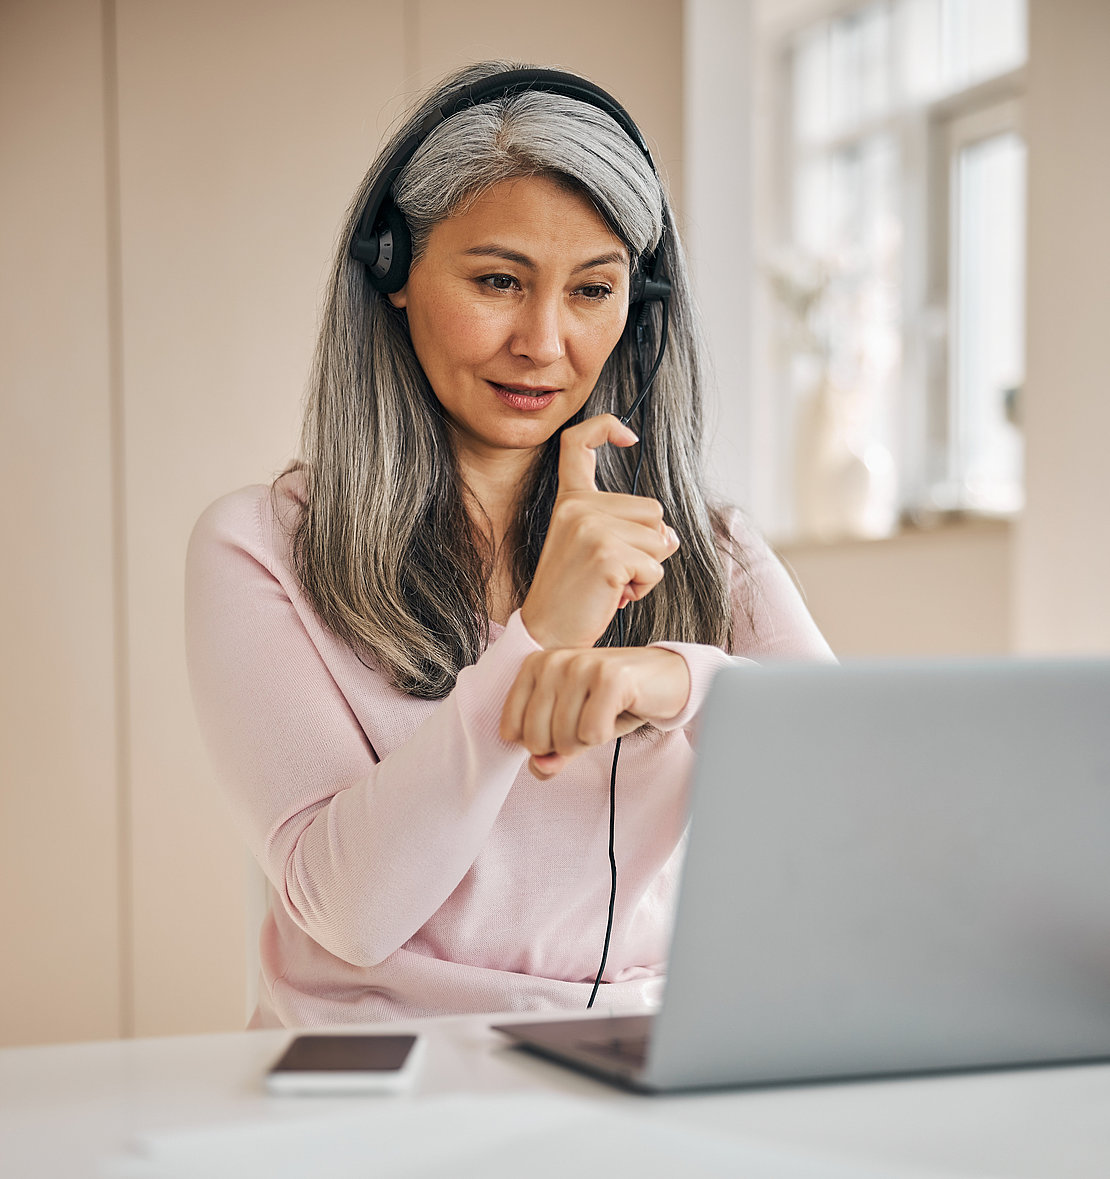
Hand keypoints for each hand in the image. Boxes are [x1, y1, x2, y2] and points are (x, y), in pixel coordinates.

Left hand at [500, 646, 690, 779]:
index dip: (541, 745)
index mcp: (535, 666)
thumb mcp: (576, 728)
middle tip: (589, 722)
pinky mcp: (610, 677)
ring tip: (605, 715)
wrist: (668, 679)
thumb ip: (551, 752)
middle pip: (537, 738)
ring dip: (589, 739)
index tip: (565, 726)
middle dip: (566, 745)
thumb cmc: (616, 701)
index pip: (512, 730)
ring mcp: (581, 665)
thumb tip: (539, 768)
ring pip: (566, 738)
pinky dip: (607, 734)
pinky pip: (593, 733)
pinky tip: (619, 712)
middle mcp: (553, 661)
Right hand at [520, 415, 679, 650]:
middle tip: (609, 571)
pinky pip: (656, 566)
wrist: (548, 635)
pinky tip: (615, 596)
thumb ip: (626, 529)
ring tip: (611, 584)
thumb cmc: (575, 596)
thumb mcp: (592, 549)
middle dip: (646, 545)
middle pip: (652, 510)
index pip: (578, 443)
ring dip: (647, 568)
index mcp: (569, 501)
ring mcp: (590, 528)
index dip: (606, 428)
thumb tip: (671, 535)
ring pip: (659, 538)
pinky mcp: (607, 554)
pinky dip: (644, 587)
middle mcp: (577, 507)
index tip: (628, 437)